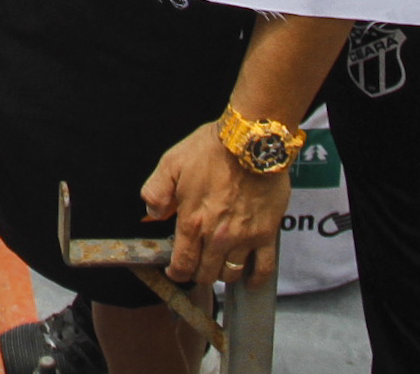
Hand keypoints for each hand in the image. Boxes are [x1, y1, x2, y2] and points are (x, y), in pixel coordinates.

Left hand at [141, 121, 291, 288]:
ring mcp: (244, 237)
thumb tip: (152, 212)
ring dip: (223, 273)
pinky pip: (263, 268)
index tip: (176, 271)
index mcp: (193, 222)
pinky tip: (249, 278)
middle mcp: (217, 236)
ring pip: (231, 274)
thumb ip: (156, 191)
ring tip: (220, 263)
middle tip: (198, 263)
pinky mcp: (267, 234)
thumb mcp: (171, 163)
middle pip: (206, 274)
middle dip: (199, 273)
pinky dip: (256, 279)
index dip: (177, 273)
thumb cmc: (212, 149)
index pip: (182, 264)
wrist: (250, 140)